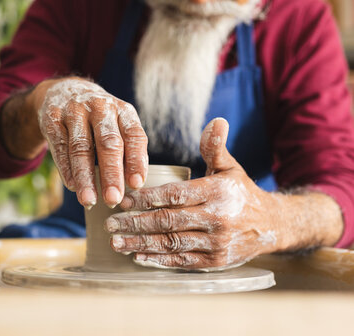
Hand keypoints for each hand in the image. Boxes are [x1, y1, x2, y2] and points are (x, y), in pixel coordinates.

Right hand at [37, 78, 147, 207]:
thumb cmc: (97, 118)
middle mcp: (100, 108)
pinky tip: (72, 186)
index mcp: (123, 110)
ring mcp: (74, 112)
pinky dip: (66, 168)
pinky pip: (60, 147)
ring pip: (81, 147)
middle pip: (108, 143)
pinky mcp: (53, 118)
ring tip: (89, 200)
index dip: (136, 160)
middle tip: (114, 199)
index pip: (134, 136)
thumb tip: (132, 186)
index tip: (136, 185)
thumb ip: (125, 149)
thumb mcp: (116, 124)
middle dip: (112, 174)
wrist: (62, 90)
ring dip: (85, 177)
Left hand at [105, 118, 282, 270]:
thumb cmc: (241, 193)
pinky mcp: (215, 261)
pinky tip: (139, 257)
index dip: (146, 198)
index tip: (123, 200)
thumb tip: (216, 121)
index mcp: (216, 192)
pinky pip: (183, 261)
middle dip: (136, 223)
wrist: (272, 225)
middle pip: (168, 221)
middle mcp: (217, 218)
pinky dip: (159, 260)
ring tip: (116, 242)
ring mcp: (216, 243)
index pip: (175, 195)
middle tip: (111, 223)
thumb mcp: (230, 167)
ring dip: (141, 244)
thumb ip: (215, 147)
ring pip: (172, 243)